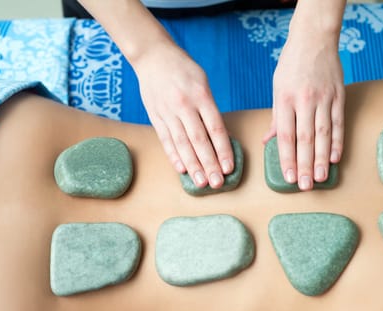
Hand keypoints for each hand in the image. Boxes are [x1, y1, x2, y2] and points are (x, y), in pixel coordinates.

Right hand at [134, 44, 233, 188]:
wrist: (153, 56)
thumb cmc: (184, 70)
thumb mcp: (203, 82)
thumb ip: (209, 109)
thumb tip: (219, 137)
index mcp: (201, 95)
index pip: (215, 128)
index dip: (223, 150)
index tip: (229, 168)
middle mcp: (184, 105)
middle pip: (199, 140)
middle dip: (209, 164)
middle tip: (217, 183)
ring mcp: (167, 112)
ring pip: (182, 143)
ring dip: (192, 165)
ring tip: (200, 183)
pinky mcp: (155, 116)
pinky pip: (165, 139)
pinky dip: (173, 156)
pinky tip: (181, 170)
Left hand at [265, 33, 344, 190]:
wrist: (314, 39)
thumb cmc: (291, 65)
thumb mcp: (277, 88)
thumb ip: (275, 116)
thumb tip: (268, 141)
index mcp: (285, 99)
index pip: (286, 135)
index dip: (287, 158)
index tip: (289, 177)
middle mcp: (305, 100)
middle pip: (305, 139)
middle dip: (305, 165)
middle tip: (306, 186)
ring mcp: (324, 98)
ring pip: (323, 134)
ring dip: (322, 159)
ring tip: (321, 178)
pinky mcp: (339, 96)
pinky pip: (338, 123)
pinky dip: (337, 142)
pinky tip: (336, 158)